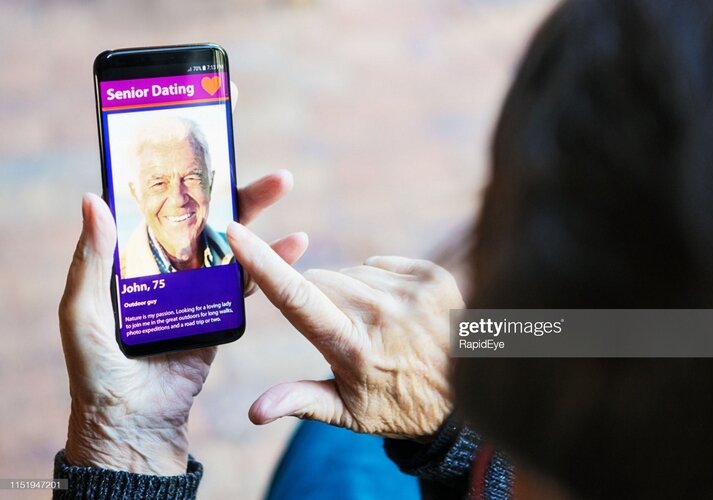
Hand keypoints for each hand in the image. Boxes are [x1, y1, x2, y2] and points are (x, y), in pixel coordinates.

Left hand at [59, 172, 306, 474]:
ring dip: (259, 212)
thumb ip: (92, 259)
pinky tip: (295, 242)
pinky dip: (274, 260)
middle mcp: (168, 264)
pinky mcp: (223, 312)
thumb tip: (92, 198)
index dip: (175, 169)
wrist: (134, 420)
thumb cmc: (98, 368)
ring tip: (284, 181)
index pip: (156, 203)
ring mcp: (199, 286)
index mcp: (133, 257)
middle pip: (204, 214)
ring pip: (232, 240)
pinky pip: (250, 280)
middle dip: (232, 183)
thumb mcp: (83, 310)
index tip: (198, 133)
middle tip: (248, 154)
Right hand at [226, 223, 464, 439]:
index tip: (234, 231)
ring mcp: (410, 291)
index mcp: (352, 346)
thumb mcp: (349, 413)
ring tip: (376, 327)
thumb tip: (254, 412)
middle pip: (320, 280)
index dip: (261, 261)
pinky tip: (394, 310)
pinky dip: (378, 282)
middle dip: (316, 299)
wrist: (467, 395)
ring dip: (350, 293)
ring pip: (349, 272)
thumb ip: (300, 400)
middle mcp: (381, 313)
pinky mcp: (431, 275)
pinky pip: (379, 263)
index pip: (296, 296)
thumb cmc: (398, 406)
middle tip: (342, 333)